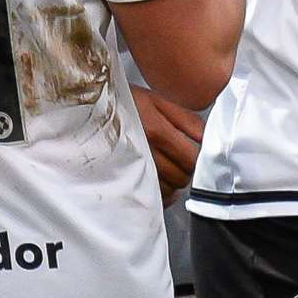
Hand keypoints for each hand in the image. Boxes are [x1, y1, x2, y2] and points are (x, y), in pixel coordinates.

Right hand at [130, 84, 203, 205]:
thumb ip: (186, 119)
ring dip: (173, 182)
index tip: (192, 152)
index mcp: (157, 131)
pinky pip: (151, 199)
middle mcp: (145, 153)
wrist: (92, 108)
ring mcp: (132, 169)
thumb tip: (206, 138)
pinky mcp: (122, 180)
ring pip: (168, 191)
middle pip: (181, 177)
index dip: (196, 158)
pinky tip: (158, 180)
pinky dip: (160, 194)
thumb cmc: (126, 101)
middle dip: (185, 170)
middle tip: (180, 159)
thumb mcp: (158, 99)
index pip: (190, 159)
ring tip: (167, 167)